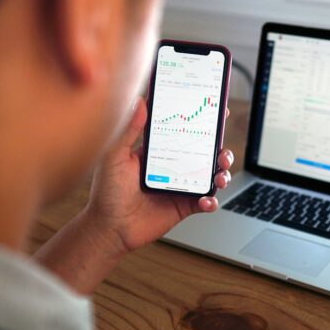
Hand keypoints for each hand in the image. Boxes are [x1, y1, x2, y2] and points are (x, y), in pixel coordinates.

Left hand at [84, 97, 233, 258]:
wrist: (110, 228)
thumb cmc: (107, 192)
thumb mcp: (115, 155)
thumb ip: (129, 129)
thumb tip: (139, 101)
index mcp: (159, 150)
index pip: (184, 130)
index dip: (202, 121)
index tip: (216, 111)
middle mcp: (173, 166)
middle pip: (205, 152)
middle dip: (220, 149)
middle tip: (222, 150)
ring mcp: (180, 186)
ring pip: (211, 175)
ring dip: (222, 173)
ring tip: (220, 175)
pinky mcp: (184, 206)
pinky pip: (206, 201)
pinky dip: (211, 201)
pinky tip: (206, 200)